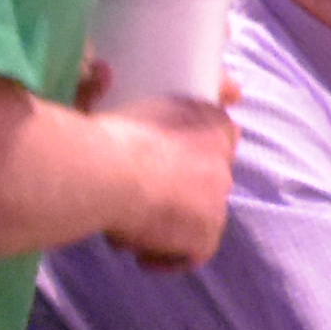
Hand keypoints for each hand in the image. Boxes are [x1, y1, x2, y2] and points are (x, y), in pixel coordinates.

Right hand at [94, 91, 236, 267]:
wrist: (110, 172)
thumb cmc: (107, 133)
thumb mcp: (122, 98)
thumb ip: (121, 86)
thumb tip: (111, 72)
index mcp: (209, 120)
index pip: (221, 134)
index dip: (195, 152)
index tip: (170, 161)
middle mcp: (223, 157)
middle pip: (208, 179)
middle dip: (178, 192)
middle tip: (141, 197)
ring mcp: (218, 197)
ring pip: (199, 216)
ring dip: (170, 223)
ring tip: (132, 225)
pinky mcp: (206, 234)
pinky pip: (194, 253)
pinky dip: (168, 257)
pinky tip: (142, 256)